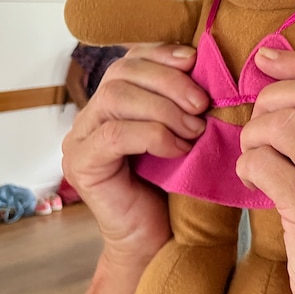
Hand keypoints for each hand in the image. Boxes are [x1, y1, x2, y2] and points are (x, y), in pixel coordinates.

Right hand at [62, 43, 207, 270]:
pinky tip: (178, 149)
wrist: (161, 240)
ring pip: (116, 98)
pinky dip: (153, 136)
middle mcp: (91, 115)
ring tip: (194, 129)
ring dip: (164, 108)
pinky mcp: (82, 165)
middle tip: (203, 104)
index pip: (131, 58)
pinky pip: (115, 135)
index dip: (162, 53)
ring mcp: (81, 139)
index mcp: (115, 101)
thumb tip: (213, 63)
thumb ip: (189, 100)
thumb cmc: (179, 186)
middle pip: (122, 72)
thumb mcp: (187, 132)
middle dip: (169, 82)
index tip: (195, 60)